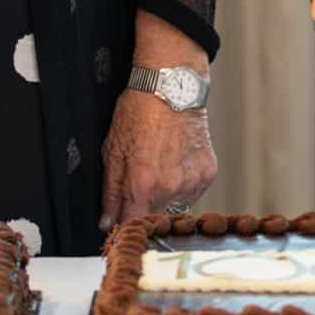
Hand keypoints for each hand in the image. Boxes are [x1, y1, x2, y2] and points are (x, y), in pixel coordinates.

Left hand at [98, 92, 216, 229]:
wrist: (172, 87)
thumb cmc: (140, 112)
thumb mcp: (113, 151)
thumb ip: (110, 193)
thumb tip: (106, 221)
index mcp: (143, 183)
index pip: (132, 225)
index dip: (124, 227)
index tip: (121, 223)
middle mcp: (171, 186)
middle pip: (154, 217)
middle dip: (144, 207)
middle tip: (142, 183)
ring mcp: (193, 180)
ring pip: (175, 207)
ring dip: (165, 197)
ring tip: (160, 169)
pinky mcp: (208, 173)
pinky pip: (192, 193)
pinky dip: (183, 185)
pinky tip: (176, 164)